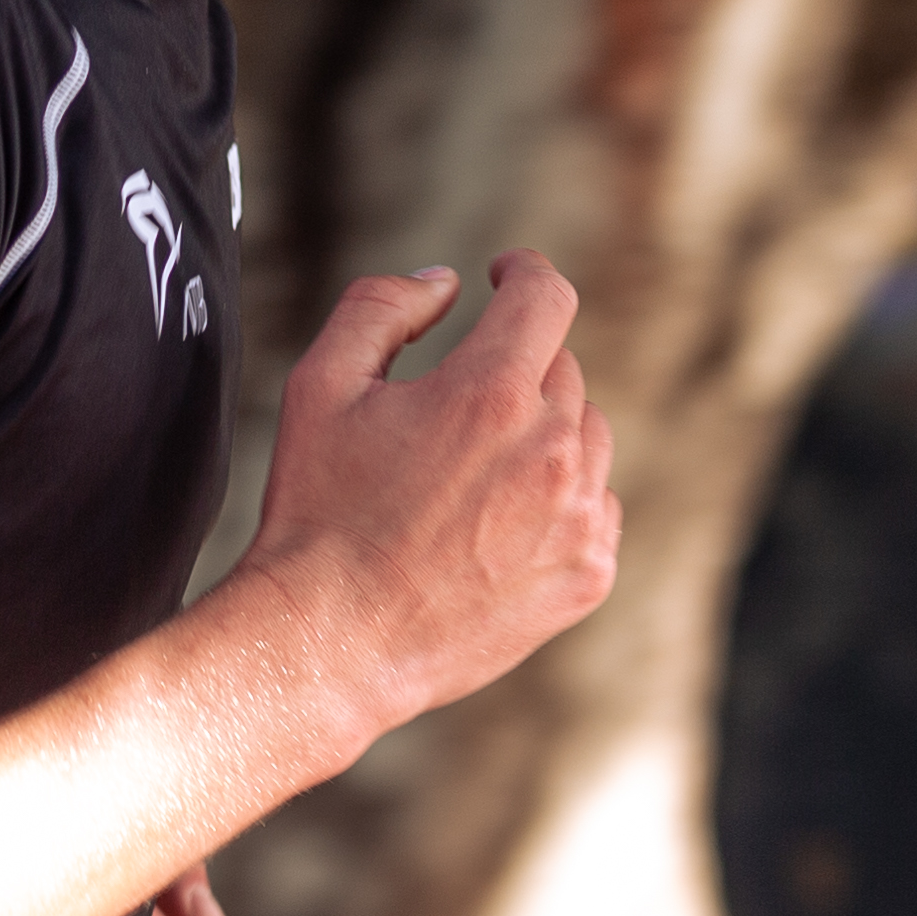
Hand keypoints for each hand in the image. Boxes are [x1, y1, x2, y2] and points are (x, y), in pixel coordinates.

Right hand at [240, 252, 618, 732]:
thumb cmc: (318, 513)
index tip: (504, 276)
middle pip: (561, 369)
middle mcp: (550, 450)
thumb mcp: (321, 385)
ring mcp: (577, 518)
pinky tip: (498, 526)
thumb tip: (444, 282)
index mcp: (489, 392)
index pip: (547, 297)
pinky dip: (561, 501)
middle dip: (512, 371)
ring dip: (543, 434)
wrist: (331, 643)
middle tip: (451, 412)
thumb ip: (381, 307)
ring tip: (472, 475)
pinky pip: (598, 505)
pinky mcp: (588, 576)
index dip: (523, 273)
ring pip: (588, 435)